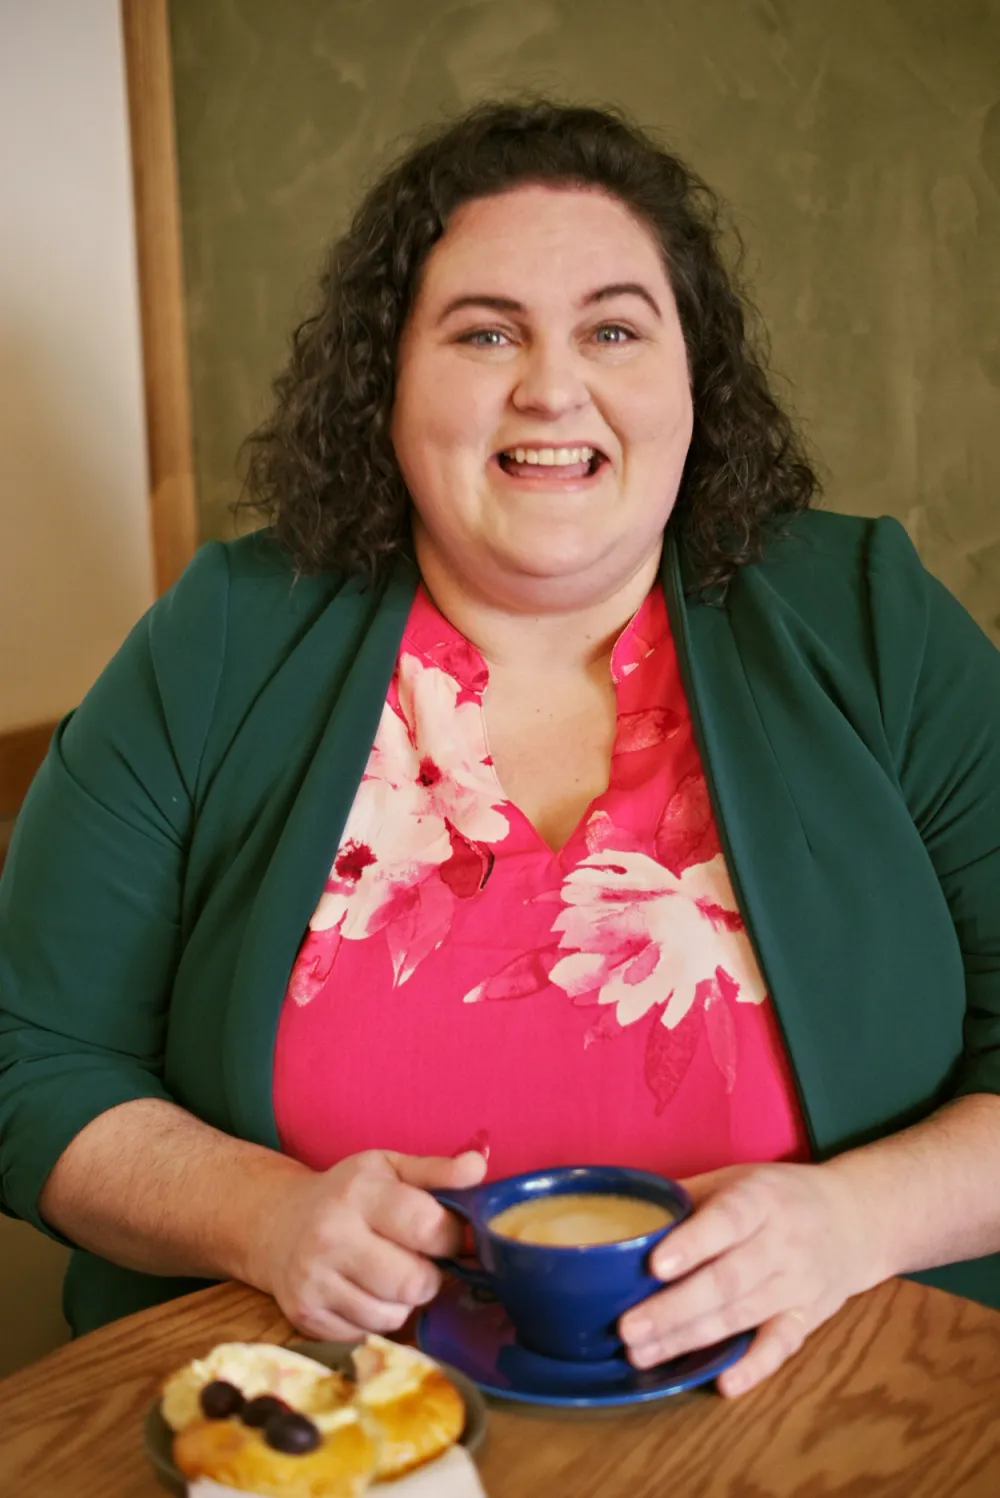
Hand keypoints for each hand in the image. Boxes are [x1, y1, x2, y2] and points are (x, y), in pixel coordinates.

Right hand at [253, 1148, 486, 1339]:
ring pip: (393, 1316)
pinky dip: (375, 1319)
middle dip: (428, 1276)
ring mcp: (315, 1281)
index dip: (451, 1237)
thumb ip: (437, 1169)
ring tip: (388, 1274)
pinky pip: (366, 1335)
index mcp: (360, 1193)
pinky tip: (362, 1292)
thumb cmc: (346, 1193)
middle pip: (414, 1283)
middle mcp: (332, 1236)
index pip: (428, 1227)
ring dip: (402, 1302)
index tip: (446, 1235)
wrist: (274, 1224)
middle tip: (417, 1260)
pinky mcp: (305, 1317)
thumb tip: (479, 1167)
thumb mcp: (389, 1167)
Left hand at [618, 1162, 881, 1395]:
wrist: (854, 1218)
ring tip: (643, 1354)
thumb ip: (687, 1197)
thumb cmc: (777, 1195)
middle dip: (675, 1308)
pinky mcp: (809, 1316)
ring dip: (691, 1338)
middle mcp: (782, 1242)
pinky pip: (782, 1345)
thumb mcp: (736, 1178)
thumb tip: (625, 1216)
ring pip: (743, 1315)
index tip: (655, 1266)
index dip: (693, 1243)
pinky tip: (723, 1383)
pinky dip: (755, 1366)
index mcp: (760, 1199)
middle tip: (628, 1329)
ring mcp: (798, 1283)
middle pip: (728, 1279)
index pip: (727, 1220)